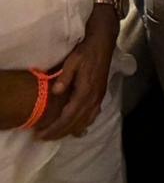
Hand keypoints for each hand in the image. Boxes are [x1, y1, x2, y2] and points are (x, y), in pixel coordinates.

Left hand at [35, 7, 116, 140]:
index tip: (41, 134)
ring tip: (57, 135)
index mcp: (85, 91)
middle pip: (75, 123)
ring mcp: (98, 98)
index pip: (68, 117)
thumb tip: (55, 92)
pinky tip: (78, 128)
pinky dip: (83, 125)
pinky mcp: (101, 96)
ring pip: (84, 122)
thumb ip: (65, 77)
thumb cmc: (86, 51)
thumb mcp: (73, 61)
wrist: (103, 44)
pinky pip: (92, 116)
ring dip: (70, 131)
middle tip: (44, 138)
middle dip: (59, 133)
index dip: (55, 128)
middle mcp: (93, 98)